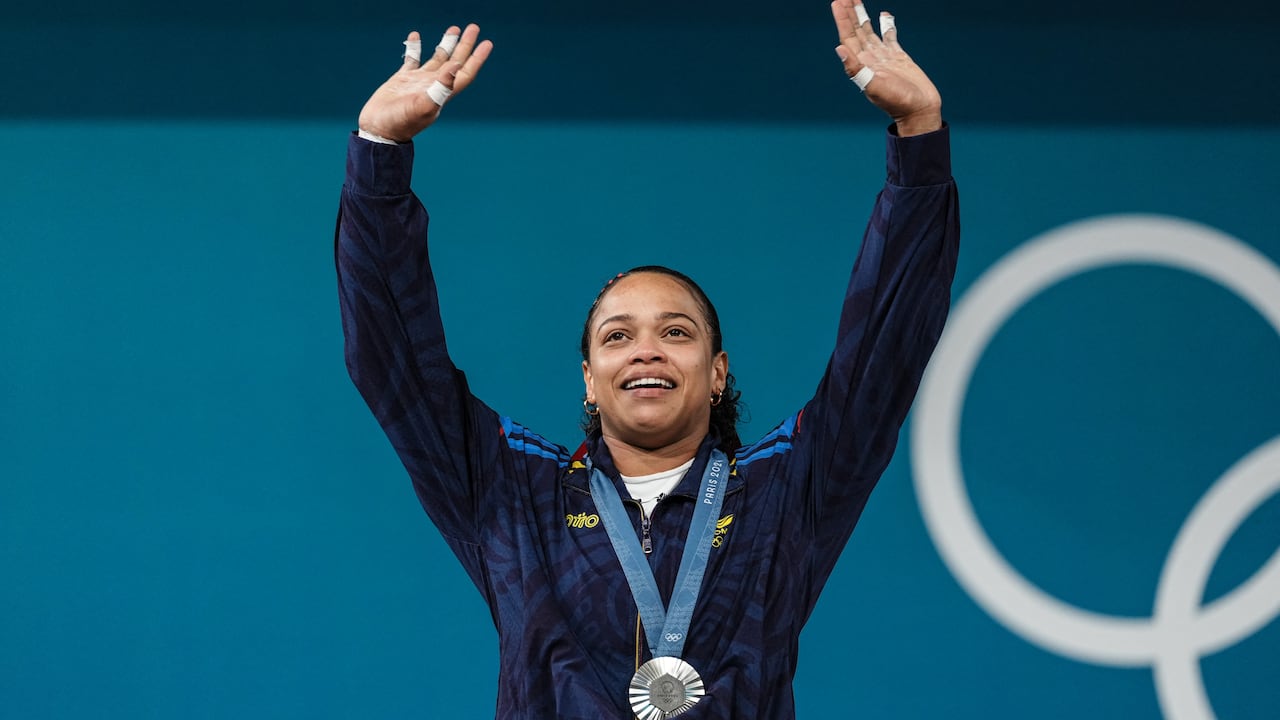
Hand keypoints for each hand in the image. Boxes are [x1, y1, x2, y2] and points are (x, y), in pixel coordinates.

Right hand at [357, 24, 493, 142]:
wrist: (379, 132)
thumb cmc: (401, 123)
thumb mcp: (423, 105)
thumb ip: (441, 87)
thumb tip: (455, 66)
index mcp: (442, 93)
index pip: (465, 72)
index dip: (477, 58)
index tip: (487, 43)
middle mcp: (434, 85)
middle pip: (454, 61)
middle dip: (465, 45)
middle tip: (473, 27)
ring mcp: (418, 82)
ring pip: (437, 59)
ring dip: (446, 44)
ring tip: (453, 29)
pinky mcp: (402, 80)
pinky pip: (412, 59)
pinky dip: (415, 47)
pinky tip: (416, 35)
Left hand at [831, 0, 941, 135]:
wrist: (918, 110)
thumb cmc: (896, 102)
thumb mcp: (874, 85)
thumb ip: (856, 69)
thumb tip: (839, 49)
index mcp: (862, 63)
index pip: (848, 37)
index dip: (842, 20)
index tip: (837, 2)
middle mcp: (870, 58)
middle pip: (856, 31)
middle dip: (849, 13)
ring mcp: (884, 57)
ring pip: (870, 31)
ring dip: (862, 16)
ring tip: (856, 0)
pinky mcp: (899, 57)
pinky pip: (889, 37)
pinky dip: (886, 25)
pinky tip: (884, 15)